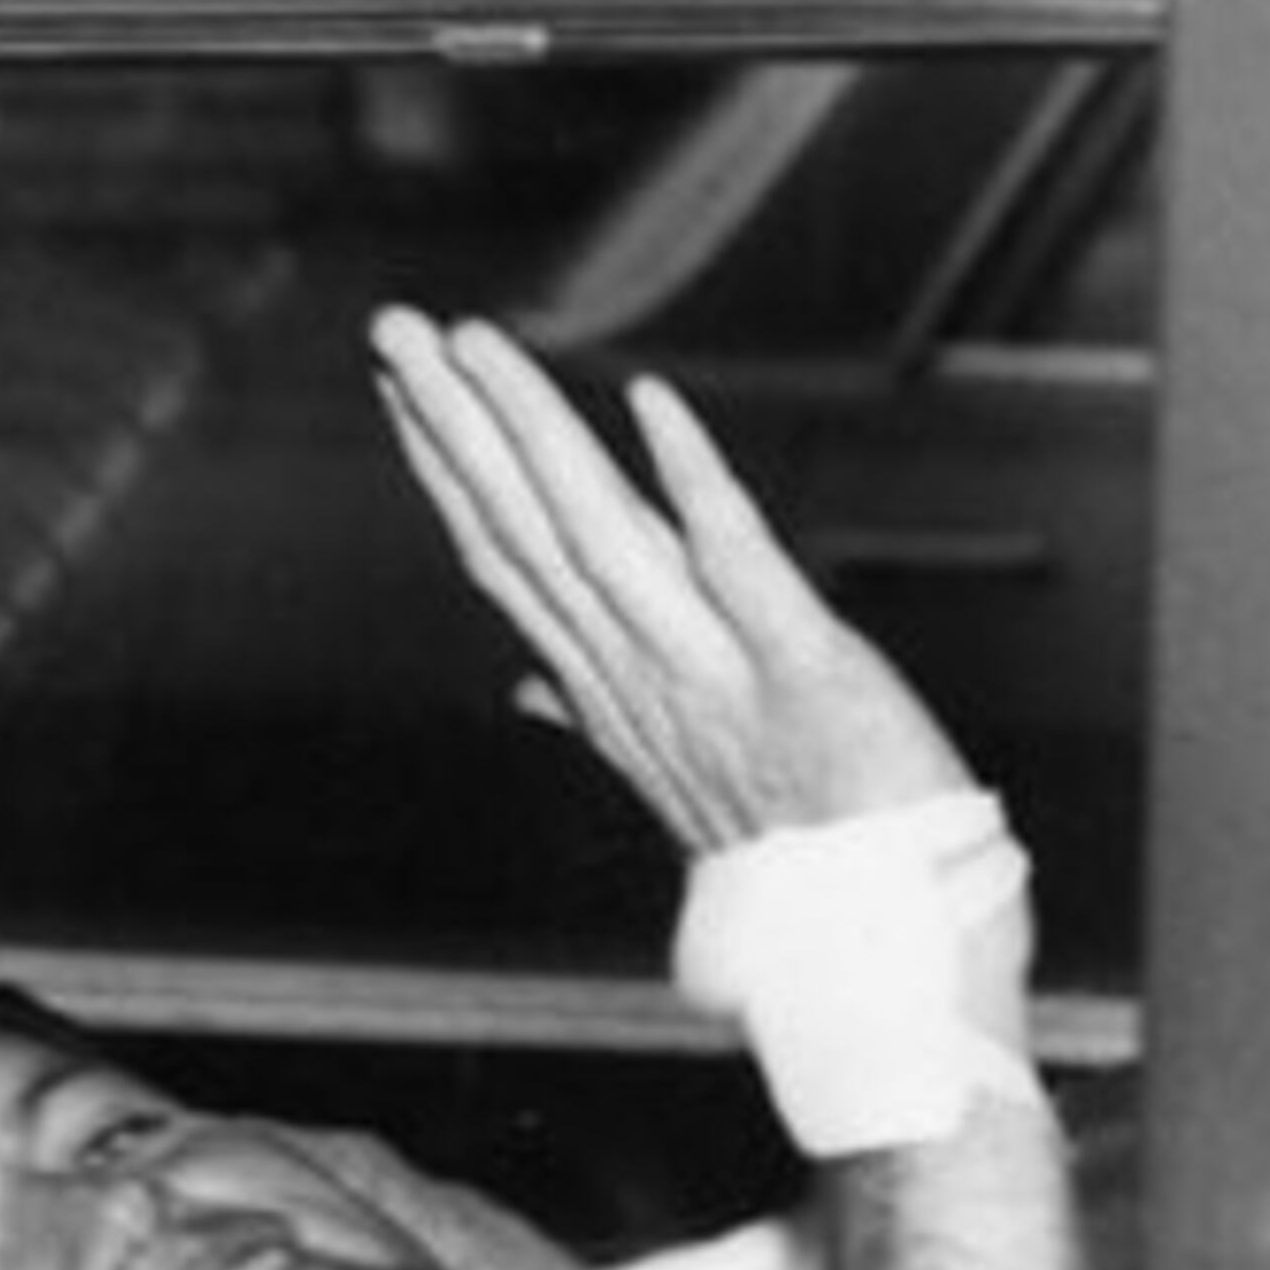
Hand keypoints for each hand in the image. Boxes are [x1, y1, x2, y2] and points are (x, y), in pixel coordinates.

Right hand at [369, 308, 981, 850]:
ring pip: (596, 534)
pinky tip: (647, 403)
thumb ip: (594, 708)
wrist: (876, 942)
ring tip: (476, 346)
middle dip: (454, 423)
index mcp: (608, 685)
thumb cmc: (787, 850)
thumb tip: (523, 687)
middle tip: (393, 327)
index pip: (507, 557)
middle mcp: (637, 672)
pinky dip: (690, 481)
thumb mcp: (678, 773)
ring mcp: (711, 673)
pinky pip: (736, 564)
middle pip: (526, 526)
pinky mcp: (802, 671)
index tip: (398, 388)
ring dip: (530, 434)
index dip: (447, 468)